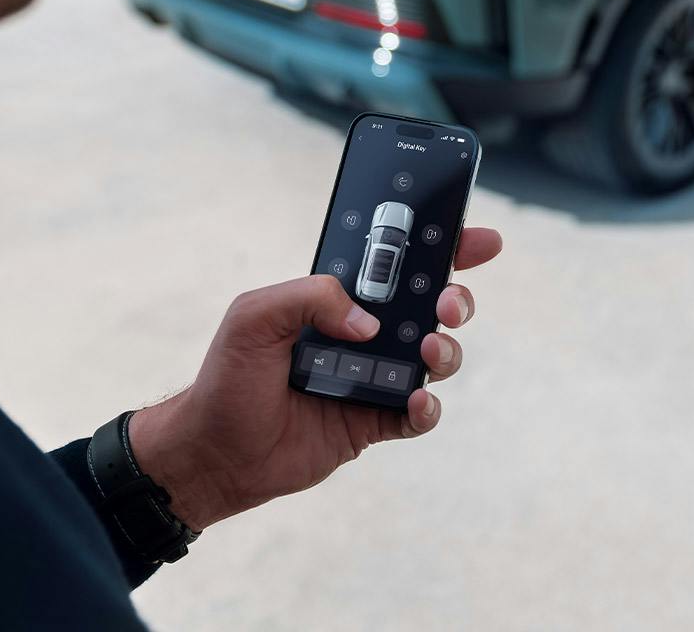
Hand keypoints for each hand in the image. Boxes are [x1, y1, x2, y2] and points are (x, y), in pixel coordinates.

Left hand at [128, 227, 501, 531]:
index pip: (398, 263)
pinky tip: (415, 402)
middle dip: (457, 296)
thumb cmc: (228, 378)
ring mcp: (373, 378)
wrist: (214, 453)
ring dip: (446, 349)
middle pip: (432, 305)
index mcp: (340, 298)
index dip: (443, 248)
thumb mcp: (255, 315)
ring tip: (427, 351)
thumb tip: (367, 322)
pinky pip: (419, 414)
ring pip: (436, 356)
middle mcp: (364, 334)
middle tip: (447, 301)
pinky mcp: (374, 422)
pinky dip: (427, 407)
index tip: (479, 240)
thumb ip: (310, 295)